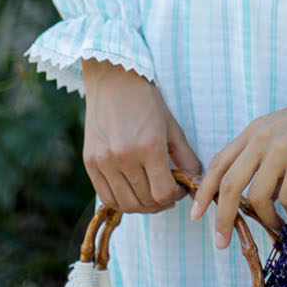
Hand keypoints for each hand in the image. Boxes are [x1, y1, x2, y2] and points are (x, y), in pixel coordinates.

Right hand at [82, 59, 200, 212]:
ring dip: (142, 206)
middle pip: (145, 201)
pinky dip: (121, 201)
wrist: (113, 80)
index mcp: (149, 145)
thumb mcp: (171, 126)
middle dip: (160, 202)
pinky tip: (132, 192)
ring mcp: (104, 161)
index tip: (179, 188)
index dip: (175, 195)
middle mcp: (124, 156)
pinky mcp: (90, 162)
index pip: (163, 192)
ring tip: (150, 194)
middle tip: (167, 193)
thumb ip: (185, 158)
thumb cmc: (146, 101)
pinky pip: (106, 196)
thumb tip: (197, 183)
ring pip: (125, 203)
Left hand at [190, 57, 286, 246]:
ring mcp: (281, 147)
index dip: (204, 191)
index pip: (218, 163)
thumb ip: (266, 159)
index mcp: (253, 131)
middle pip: (228, 184)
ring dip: (264, 220)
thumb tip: (258, 199)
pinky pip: (286, 197)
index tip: (196, 214)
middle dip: (221, 218)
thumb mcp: (283, 132)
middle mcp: (261, 138)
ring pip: (256, 197)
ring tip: (276, 230)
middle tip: (222, 242)